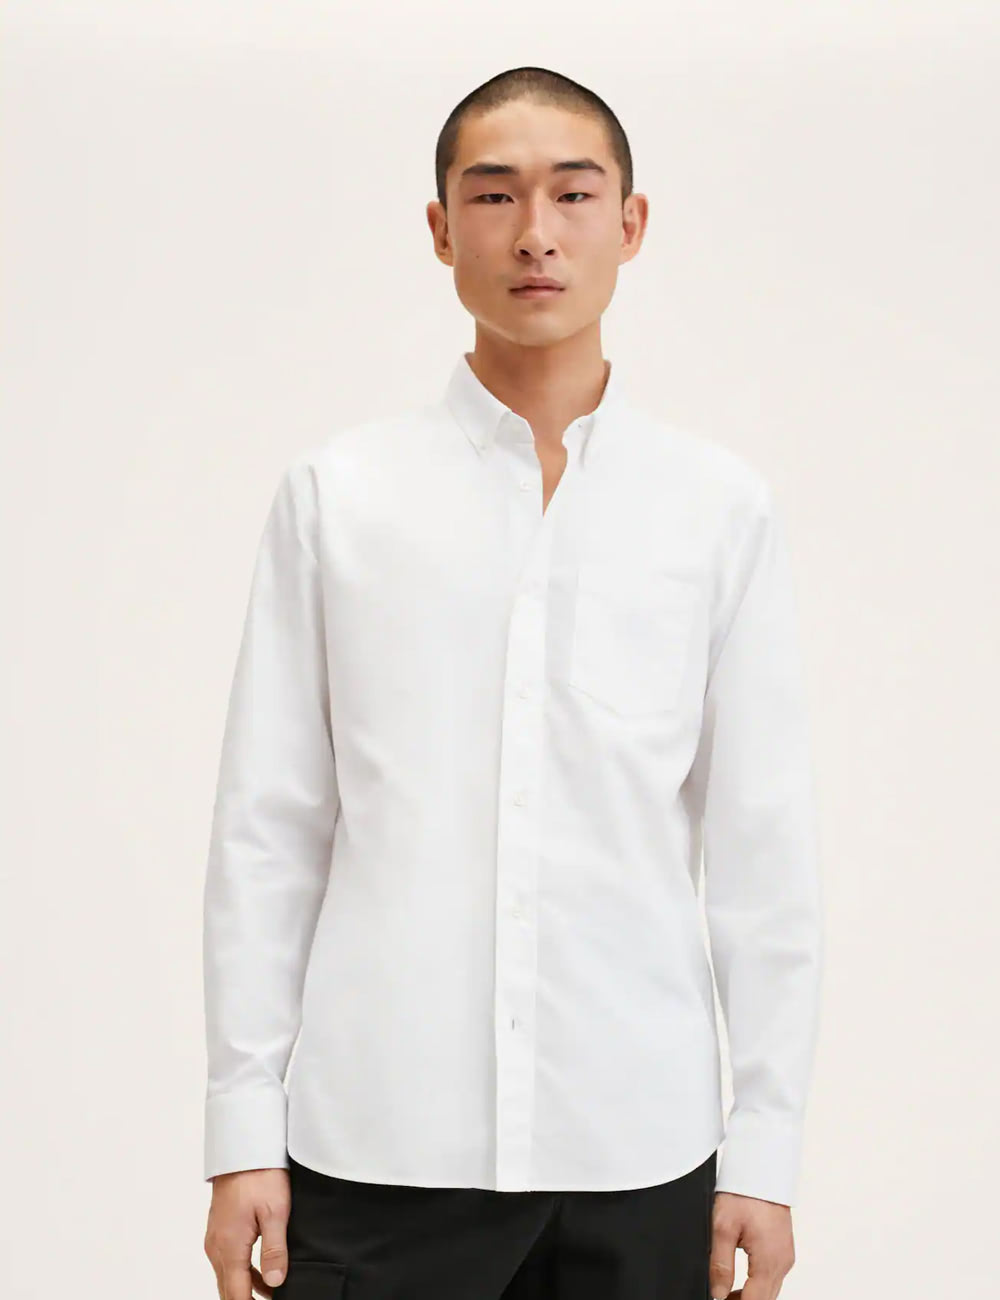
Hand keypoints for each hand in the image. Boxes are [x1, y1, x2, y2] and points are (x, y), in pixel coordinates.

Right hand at [204, 1167, 291, 1299]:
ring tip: (271, 1295)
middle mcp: (217, 1247)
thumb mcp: (275, 1212)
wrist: (243, 1147)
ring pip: (228, 1276)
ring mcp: (216, 1238)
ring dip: (245, 1289)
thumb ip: (275, 1250)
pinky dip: (243, 1273)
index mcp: (230, 1247)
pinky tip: (262, 1275)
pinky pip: (228, 1261)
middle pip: (228, 1290)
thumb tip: (274, 1283)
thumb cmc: (259, 1174)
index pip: (236, 1295)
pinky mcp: (220, 1229)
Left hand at [708, 1190, 794, 1299]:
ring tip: (726, 1295)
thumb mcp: (723, 1228)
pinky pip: (772, 1277)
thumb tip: (717, 1293)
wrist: (761, 1169)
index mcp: (769, 1260)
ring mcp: (785, 1256)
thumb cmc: (744, 1192)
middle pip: (765, 1299)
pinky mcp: (784, 1249)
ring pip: (769, 1291)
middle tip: (720, 1298)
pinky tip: (741, 1283)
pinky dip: (758, 1285)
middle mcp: (782, 1261)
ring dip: (750, 1297)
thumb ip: (720, 1265)